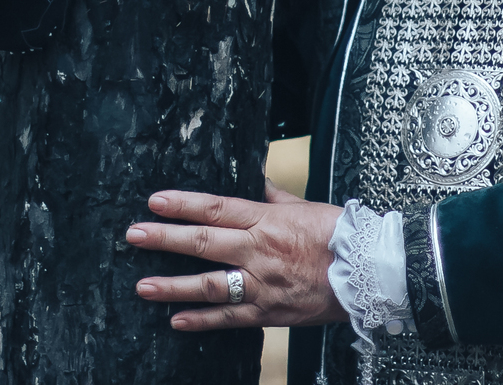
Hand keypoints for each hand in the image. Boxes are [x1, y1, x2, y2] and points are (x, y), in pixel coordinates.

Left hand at [129, 180, 348, 330]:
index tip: (154, 201)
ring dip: (173, 286)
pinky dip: (202, 321)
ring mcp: (263, 284)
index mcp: (267, 220)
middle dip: (165, 238)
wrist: (368, 271)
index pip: (216, 208)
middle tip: (134, 235)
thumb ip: (271, 197)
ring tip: (143, 285)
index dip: (183, 205)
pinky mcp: (270, 312)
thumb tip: (251, 181)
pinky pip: (230, 318)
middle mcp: (260, 251)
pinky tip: (177, 321)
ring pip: (210, 285)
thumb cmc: (338, 235)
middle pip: (204, 243)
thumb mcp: (304, 206)